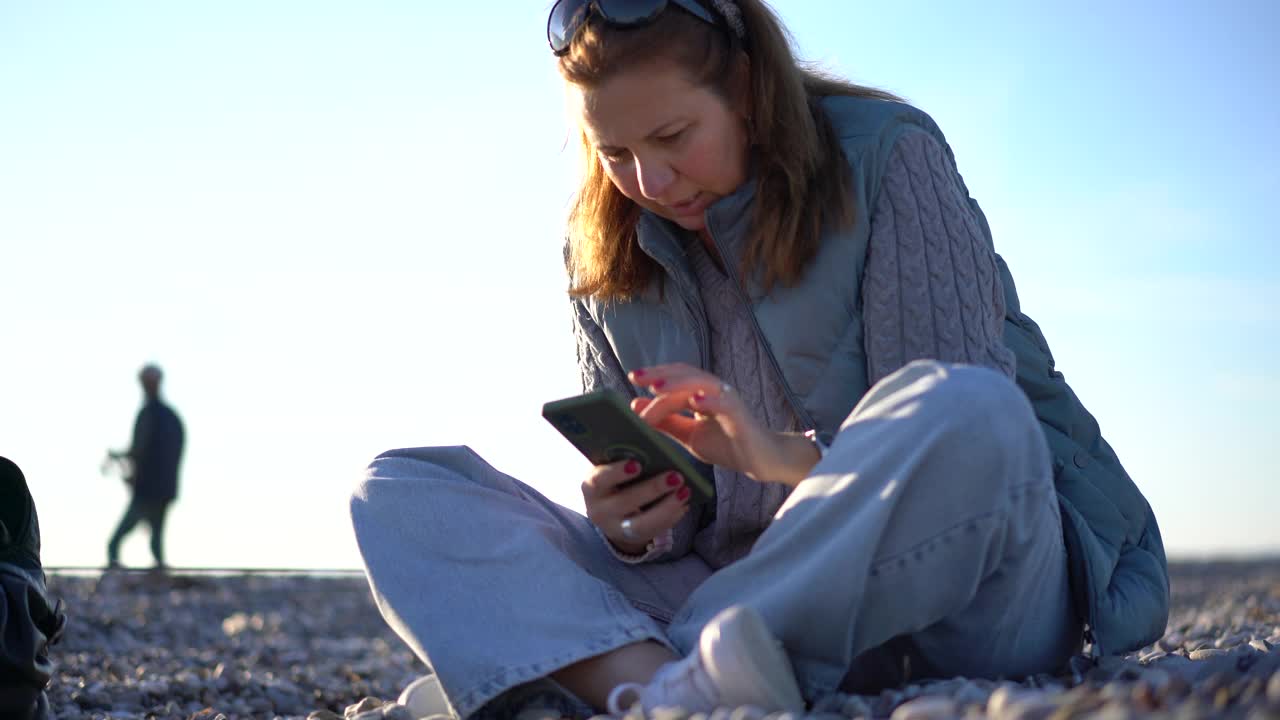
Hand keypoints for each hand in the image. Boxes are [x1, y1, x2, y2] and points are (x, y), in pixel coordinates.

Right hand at [582, 458, 691, 554]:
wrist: (609, 511)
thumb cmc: (615, 479)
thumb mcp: (611, 468)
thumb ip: (623, 455)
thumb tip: (649, 433)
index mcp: (591, 485)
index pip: (600, 479)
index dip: (617, 473)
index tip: (637, 464)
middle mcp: (598, 510)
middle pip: (625, 502)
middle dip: (652, 489)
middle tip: (676, 476)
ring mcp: (614, 528)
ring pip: (641, 524)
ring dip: (666, 507)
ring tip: (685, 492)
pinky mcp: (632, 539)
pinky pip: (653, 532)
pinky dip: (671, 518)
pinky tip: (684, 505)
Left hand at [628, 364, 819, 485]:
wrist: (760, 461)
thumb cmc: (727, 445)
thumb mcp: (689, 435)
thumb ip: (666, 421)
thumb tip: (636, 405)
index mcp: (701, 393)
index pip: (675, 380)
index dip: (654, 377)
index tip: (632, 379)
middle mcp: (714, 391)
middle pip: (686, 374)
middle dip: (661, 374)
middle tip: (637, 377)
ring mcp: (729, 401)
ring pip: (702, 384)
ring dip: (678, 384)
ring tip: (657, 387)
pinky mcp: (741, 416)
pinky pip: (726, 404)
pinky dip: (711, 401)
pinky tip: (695, 402)